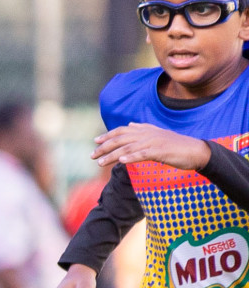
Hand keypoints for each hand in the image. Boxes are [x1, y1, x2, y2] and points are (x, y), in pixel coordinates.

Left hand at [93, 123, 210, 170]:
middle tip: (92, 156)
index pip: (123, 130)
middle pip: (121, 139)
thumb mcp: (157, 135)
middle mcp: (148, 134)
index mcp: (146, 130)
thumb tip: (130, 124)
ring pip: (128, 148)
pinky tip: (121, 162)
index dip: (108, 135)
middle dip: (104, 147)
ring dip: (112, 155)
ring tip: (100, 163)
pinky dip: (131, 157)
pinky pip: (142, 154)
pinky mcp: (160, 151)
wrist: (195, 151)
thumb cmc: (175, 146)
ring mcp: (154, 142)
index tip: (95, 141)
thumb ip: (143, 130)